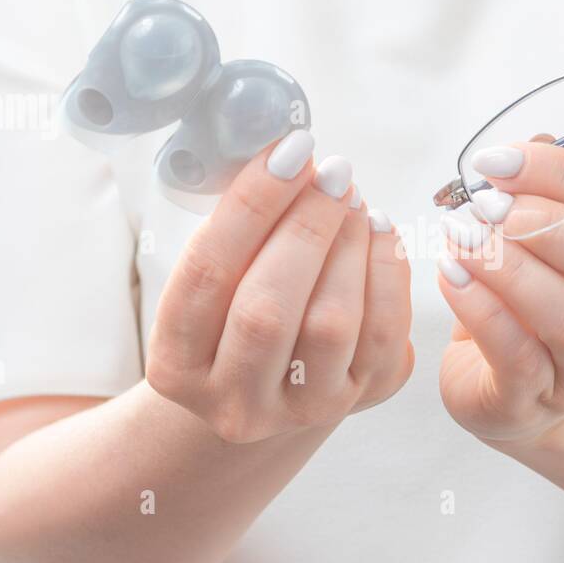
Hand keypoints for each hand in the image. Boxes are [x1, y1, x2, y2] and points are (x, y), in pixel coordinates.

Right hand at [146, 129, 413, 443]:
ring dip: (348, 246)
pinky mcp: (356, 401)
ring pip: (329, 325)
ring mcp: (297, 411)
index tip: (287, 151)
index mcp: (176, 365)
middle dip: (304, 227)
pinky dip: (387, 273)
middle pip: (267, 309)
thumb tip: (287, 157)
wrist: (267, 388)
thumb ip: (236, 232)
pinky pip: (384, 336)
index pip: (207, 275)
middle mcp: (233, 402)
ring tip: (353, 198)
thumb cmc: (234, 313)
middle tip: (331, 172)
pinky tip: (381, 231)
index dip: (250, 206)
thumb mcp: (215, 281)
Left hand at [436, 142, 563, 447]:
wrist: (519, 398)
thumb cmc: (534, 309)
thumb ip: (547, 193)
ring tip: (461, 237)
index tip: (498, 162)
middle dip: (550, 225)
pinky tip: (451, 275)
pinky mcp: (538, 402)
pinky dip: (480, 309)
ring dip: (510, 268)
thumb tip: (537, 140)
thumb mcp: (546, 245)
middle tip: (488, 205)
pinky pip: (518, 355)